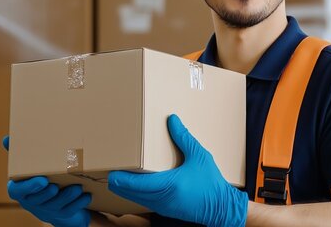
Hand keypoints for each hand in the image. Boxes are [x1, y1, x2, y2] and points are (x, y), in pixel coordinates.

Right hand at [3, 136, 91, 226]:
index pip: (17, 191)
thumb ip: (19, 152)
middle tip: (55, 186)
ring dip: (67, 197)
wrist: (52, 198)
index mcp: (20, 189)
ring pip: (56, 206)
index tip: (41, 180)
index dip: (28, 187)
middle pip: (37, 200)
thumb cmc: (38, 175)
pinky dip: (78, 203)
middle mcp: (32, 201)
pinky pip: (69, 211)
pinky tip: (87, 195)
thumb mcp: (27, 164)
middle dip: (47, 194)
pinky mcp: (62, 214)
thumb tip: (6, 139)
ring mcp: (47, 209)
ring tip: (78, 187)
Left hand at [108, 114, 247, 226]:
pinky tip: (137, 184)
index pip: (134, 183)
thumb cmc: (211, 182)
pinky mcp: (165, 210)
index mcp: (166, 185)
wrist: (221, 207)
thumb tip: (172, 120)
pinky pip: (144, 202)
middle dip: (118, 182)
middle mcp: (160, 198)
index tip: (110, 170)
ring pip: (135, 199)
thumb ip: (183, 138)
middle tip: (111, 169)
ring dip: (126, 188)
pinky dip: (136, 193)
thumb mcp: (199, 156)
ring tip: (120, 175)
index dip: (119, 178)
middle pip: (129, 193)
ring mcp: (162, 206)